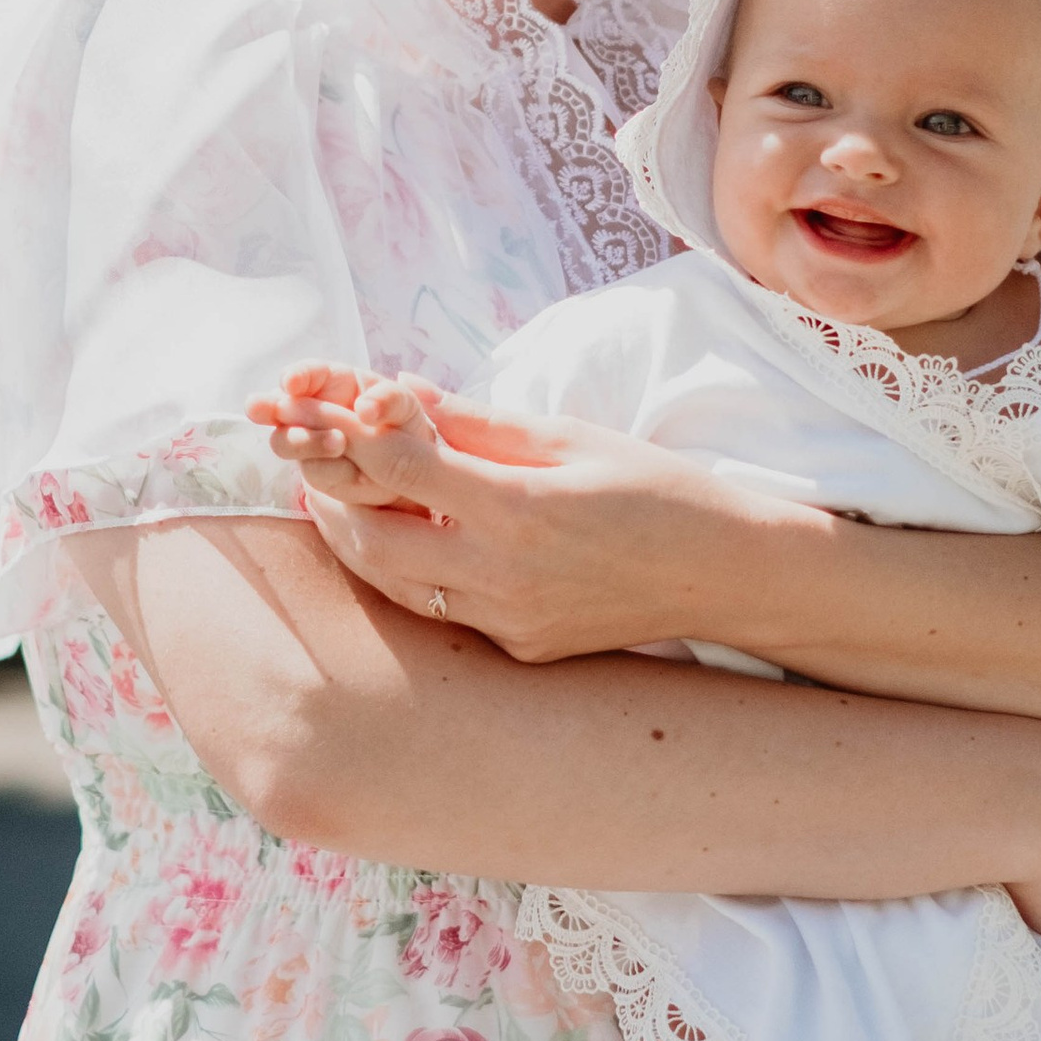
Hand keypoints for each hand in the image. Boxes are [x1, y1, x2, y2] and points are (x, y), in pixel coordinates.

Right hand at [251, 364, 455, 517]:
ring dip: (307, 442)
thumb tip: (364, 409)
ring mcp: (309, 443)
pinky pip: (314, 474)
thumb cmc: (403, 423)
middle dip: (272, 409)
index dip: (295, 375)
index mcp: (332, 382)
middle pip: (281, 408)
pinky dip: (335, 473)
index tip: (291, 383)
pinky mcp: (317, 473)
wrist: (411, 469)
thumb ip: (386, 400)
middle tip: (264, 410)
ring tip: (340, 443)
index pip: (306, 373)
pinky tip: (359, 473)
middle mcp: (311, 410)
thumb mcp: (403, 405)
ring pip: (286, 442)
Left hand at [266, 389, 773, 662]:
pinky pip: (443, 613)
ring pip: (395, 588)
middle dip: (333, 501)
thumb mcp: (568, 437)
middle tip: (316, 467)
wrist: (724, 574)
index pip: (400, 468)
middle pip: (372, 542)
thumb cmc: (656, 490)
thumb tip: (398, 391)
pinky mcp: (520, 649)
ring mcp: (509, 623)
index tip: (335, 412)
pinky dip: (412, 575)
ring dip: (359, 543)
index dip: (354, 435)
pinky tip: (414, 542)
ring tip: (345, 504)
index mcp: (518, 509)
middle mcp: (503, 578)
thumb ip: (476, 422)